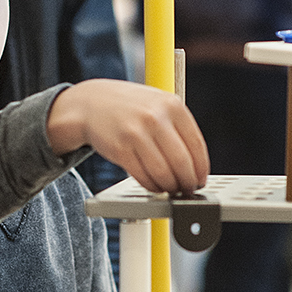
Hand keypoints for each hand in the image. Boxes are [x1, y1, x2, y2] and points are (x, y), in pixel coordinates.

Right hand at [46, 79, 209, 193]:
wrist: (91, 102)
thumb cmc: (129, 107)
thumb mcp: (157, 104)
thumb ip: (177, 127)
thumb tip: (195, 164)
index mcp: (171, 105)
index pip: (196, 145)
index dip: (201, 168)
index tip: (201, 179)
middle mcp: (155, 117)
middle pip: (182, 162)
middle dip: (187, 181)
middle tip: (188, 189)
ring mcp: (136, 133)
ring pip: (163, 172)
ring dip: (170, 186)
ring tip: (171, 189)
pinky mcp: (120, 149)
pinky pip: (143, 176)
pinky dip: (152, 186)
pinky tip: (155, 186)